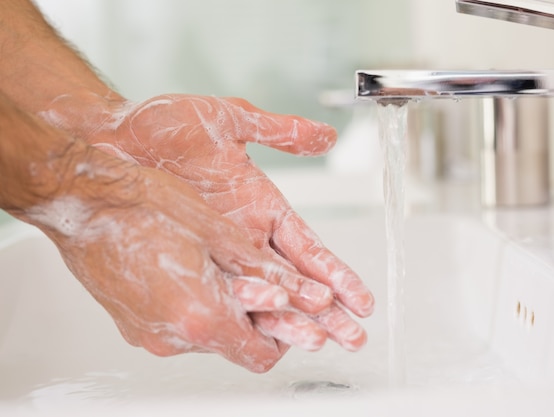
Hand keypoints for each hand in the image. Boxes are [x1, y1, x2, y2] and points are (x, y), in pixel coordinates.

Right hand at [27, 143, 329, 371]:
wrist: (82, 200)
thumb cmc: (145, 206)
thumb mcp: (221, 235)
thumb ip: (268, 273)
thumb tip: (309, 295)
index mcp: (201, 318)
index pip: (262, 354)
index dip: (285, 332)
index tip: (289, 306)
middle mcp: (173, 337)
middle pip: (235, 345)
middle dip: (257, 316)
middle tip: (259, 279)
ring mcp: (149, 333)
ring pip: (208, 334)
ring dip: (226, 307)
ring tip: (222, 265)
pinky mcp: (133, 323)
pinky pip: (178, 325)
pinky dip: (197, 305)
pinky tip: (193, 268)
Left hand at [66, 95, 374, 350]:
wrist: (110, 139)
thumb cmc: (163, 126)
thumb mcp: (228, 121)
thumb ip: (279, 131)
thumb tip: (326, 135)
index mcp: (262, 207)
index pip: (308, 249)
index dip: (335, 274)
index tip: (360, 299)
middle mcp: (245, 237)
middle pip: (295, 282)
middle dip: (327, 311)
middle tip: (354, 337)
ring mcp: (217, 254)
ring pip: (264, 296)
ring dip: (293, 322)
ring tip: (322, 346)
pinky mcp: (188, 262)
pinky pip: (223, 295)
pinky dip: (247, 316)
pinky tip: (267, 339)